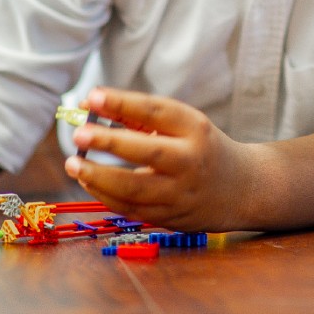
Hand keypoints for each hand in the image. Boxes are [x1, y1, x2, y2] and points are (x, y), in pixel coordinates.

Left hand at [63, 88, 254, 231]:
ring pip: (135, 189)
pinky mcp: (171, 218)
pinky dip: (105, 195)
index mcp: (195, 128)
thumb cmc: (202, 147)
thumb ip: (138, 115)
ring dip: (98, 177)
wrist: (241, 189)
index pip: (155, 112)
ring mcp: (181, 193)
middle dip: (109, 143)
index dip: (122, 102)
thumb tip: (92, 103)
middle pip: (148, 152)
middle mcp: (191, 161)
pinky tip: (88, 181)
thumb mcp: (181, 123)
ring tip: (73, 163)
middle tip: (79, 134)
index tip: (92, 96)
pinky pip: (131, 209)